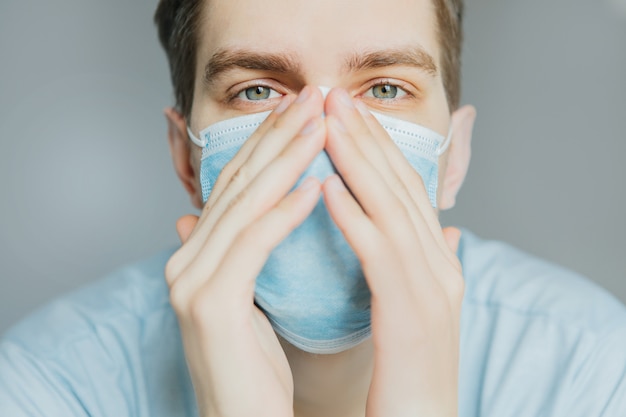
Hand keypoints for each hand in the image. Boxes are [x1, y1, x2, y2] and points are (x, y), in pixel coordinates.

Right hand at [165, 86, 325, 416]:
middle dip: (278, 137)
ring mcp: (191, 282)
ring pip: (245, 206)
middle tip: (313, 98)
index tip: (301, 110)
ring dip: (286, 162)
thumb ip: (230, 255)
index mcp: (196, 257)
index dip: (267, 144)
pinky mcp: (209, 305)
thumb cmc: (254, 368)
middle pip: (238, 185)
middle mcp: (185, 262)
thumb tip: (201, 216)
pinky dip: (284, 214)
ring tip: (321, 127)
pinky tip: (314, 188)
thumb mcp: (243, 301)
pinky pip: (253, 246)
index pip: (236, 186)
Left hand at [322, 89, 463, 416]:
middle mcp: (443, 264)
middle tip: (334, 97)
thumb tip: (435, 231)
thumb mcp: (414, 307)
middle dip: (367, 138)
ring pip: (393, 208)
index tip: (346, 113)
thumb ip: (419, 262)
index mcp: (439, 261)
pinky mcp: (413, 313)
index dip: (377, 147)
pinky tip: (328, 188)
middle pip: (402, 186)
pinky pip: (381, 254)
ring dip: (359, 162)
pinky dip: (356, 217)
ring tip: (327, 124)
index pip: (406, 189)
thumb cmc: (408, 369)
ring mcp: (433, 286)